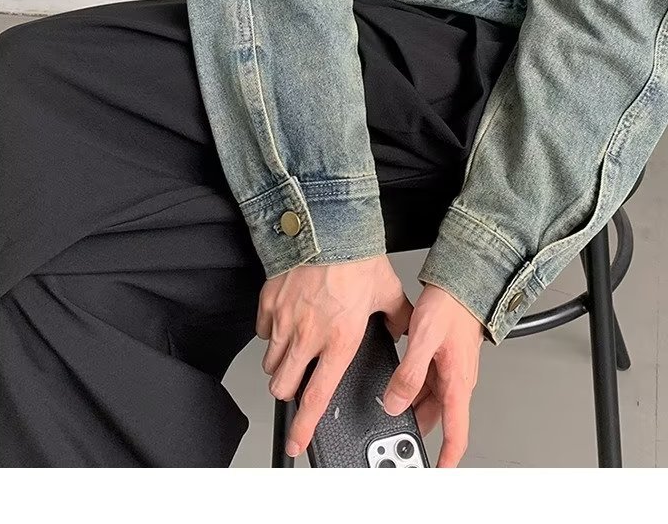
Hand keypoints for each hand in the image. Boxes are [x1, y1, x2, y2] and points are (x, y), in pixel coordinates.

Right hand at [256, 254, 411, 458]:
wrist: (326, 225)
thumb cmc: (356, 257)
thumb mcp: (388, 291)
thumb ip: (397, 317)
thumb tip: (404, 329)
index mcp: (339, 341)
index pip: (317, 397)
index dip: (304, 426)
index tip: (297, 442)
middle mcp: (308, 336)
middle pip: (282, 386)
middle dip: (289, 391)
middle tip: (299, 381)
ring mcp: (284, 320)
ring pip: (271, 362)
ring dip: (281, 363)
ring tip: (296, 348)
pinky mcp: (269, 302)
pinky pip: (263, 331)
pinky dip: (272, 332)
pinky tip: (288, 320)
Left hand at [381, 284, 483, 467]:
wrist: (463, 278)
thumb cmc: (451, 303)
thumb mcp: (424, 338)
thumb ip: (409, 373)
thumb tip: (394, 402)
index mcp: (457, 382)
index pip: (456, 434)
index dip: (446, 459)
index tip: (435, 474)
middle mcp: (456, 381)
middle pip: (436, 419)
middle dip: (415, 429)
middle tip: (392, 438)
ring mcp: (450, 371)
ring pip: (428, 400)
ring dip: (409, 406)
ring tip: (387, 408)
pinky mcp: (442, 360)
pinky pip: (425, 383)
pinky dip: (410, 388)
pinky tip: (394, 382)